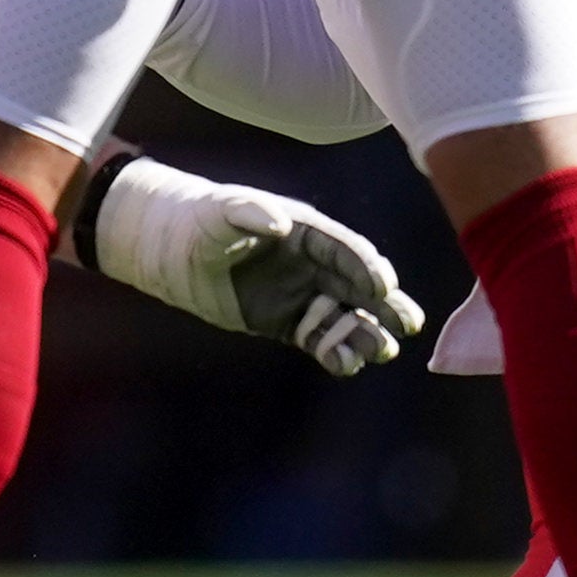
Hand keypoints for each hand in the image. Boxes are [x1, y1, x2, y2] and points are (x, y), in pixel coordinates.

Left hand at [85, 155, 423, 374]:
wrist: (169, 250)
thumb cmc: (197, 221)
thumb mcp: (218, 213)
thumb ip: (248, 213)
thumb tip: (280, 224)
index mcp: (305, 230)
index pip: (346, 248)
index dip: (366, 267)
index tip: (383, 286)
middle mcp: (313, 263)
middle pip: (359, 285)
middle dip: (385, 304)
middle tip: (408, 324)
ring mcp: (302, 293)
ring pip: (346, 315)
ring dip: (365, 332)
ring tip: (381, 350)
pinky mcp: (287, 322)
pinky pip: (319, 338)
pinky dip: (334, 351)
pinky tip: (344, 363)